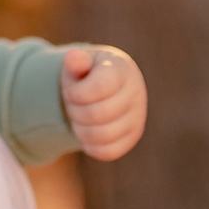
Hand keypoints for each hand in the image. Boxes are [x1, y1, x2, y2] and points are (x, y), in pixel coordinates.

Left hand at [61, 45, 146, 159]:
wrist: (105, 86)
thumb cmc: (88, 73)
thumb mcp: (79, 63)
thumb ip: (76, 61)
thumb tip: (73, 56)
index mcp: (122, 70)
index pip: (100, 87)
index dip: (77, 94)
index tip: (70, 91)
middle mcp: (136, 93)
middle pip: (98, 114)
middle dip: (76, 111)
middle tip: (72, 105)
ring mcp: (137, 117)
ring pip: (102, 136)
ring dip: (80, 129)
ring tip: (78, 117)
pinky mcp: (133, 137)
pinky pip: (108, 151)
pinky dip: (90, 145)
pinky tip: (86, 131)